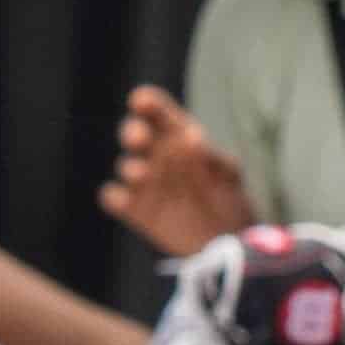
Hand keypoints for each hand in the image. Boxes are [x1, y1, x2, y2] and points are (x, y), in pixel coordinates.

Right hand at [101, 87, 258, 256]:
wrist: (227, 243)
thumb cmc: (229, 200)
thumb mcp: (228, 174)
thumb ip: (212, 156)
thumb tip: (193, 137)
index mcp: (177, 137)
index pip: (157, 112)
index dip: (147, 103)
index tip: (141, 101)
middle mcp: (155, 155)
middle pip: (134, 134)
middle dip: (133, 132)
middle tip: (140, 137)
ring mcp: (143, 182)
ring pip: (127, 165)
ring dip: (131, 167)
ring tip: (142, 173)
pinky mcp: (134, 209)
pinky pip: (114, 198)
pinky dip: (116, 197)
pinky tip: (125, 200)